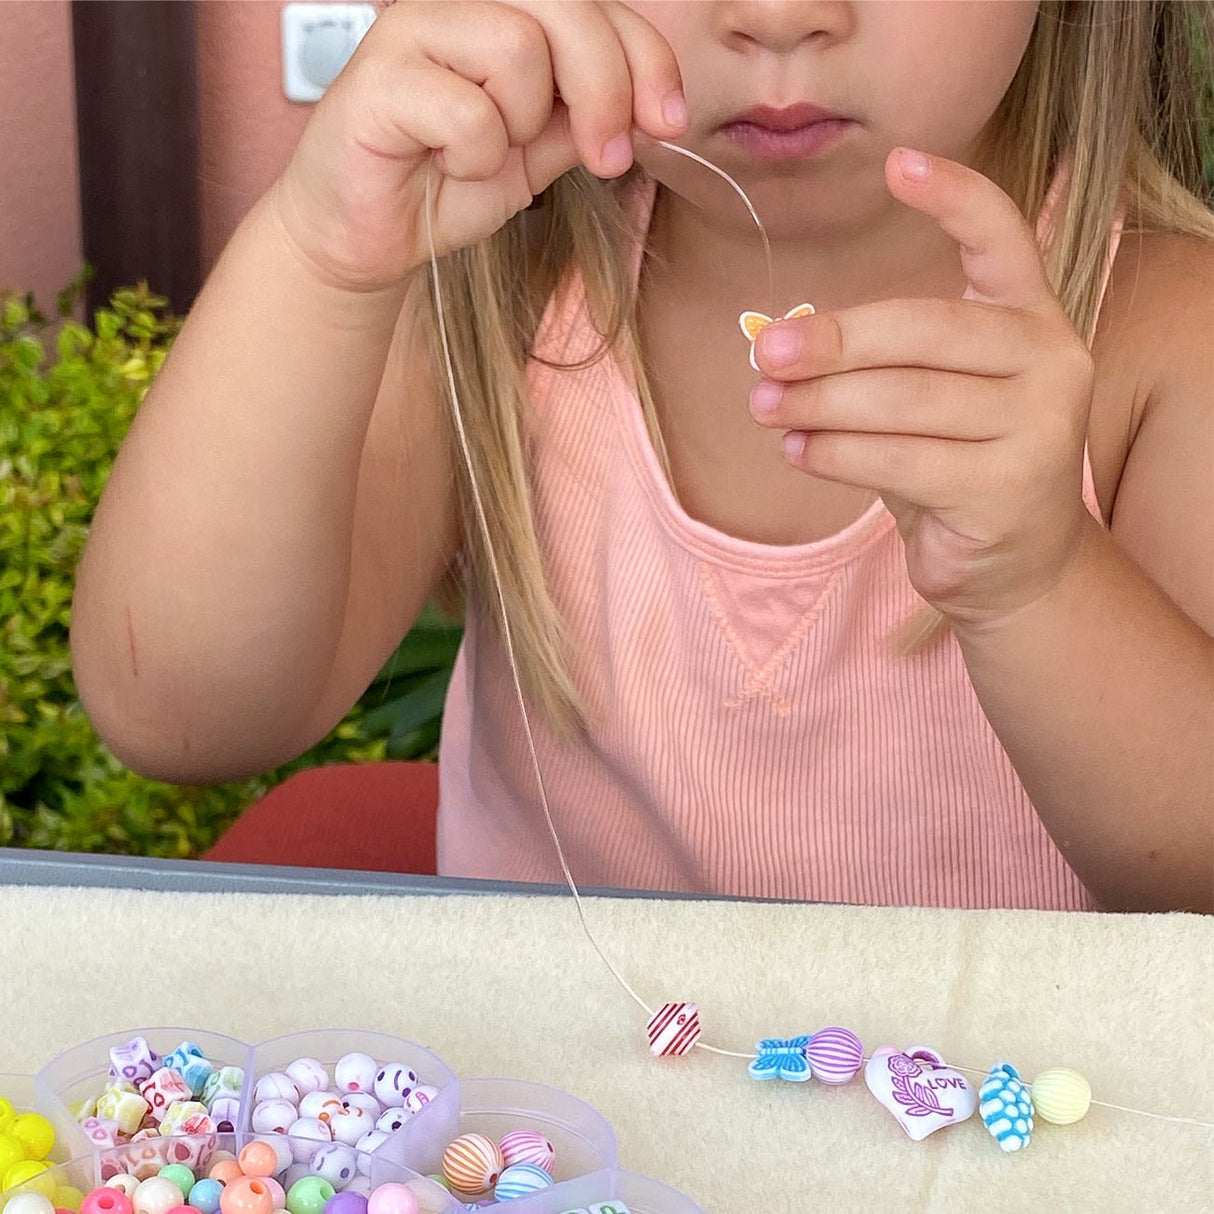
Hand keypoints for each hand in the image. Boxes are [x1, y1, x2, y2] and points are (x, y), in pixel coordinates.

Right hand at [273, 0, 686, 291]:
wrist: (371, 237)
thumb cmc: (447, 183)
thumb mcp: (541, 151)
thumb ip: (586, 116)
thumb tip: (652, 105)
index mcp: (503, 11)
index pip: (597, 5)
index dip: (647, 57)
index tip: (667, 123)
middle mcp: (457, 4)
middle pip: (565, 8)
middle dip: (606, 88)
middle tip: (608, 158)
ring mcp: (411, 30)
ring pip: (516, 45)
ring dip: (521, 124)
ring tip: (486, 155)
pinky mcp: (375, 78)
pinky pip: (466, 110)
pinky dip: (474, 156)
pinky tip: (446, 167)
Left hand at [748, 148, 1095, 628]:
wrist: (1012, 562)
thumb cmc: (955, 462)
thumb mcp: (926, 398)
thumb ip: (875, 365)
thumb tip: (774, 345)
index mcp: (1030, 318)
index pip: (1003, 239)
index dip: (954, 197)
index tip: (897, 162)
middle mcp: (1049, 360)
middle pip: (928, 330)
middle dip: (836, 340)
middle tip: (765, 352)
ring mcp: (1039, 426)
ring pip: (904, 401)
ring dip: (821, 404)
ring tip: (766, 407)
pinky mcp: (1008, 488)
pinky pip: (898, 461)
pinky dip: (836, 455)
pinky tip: (799, 451)